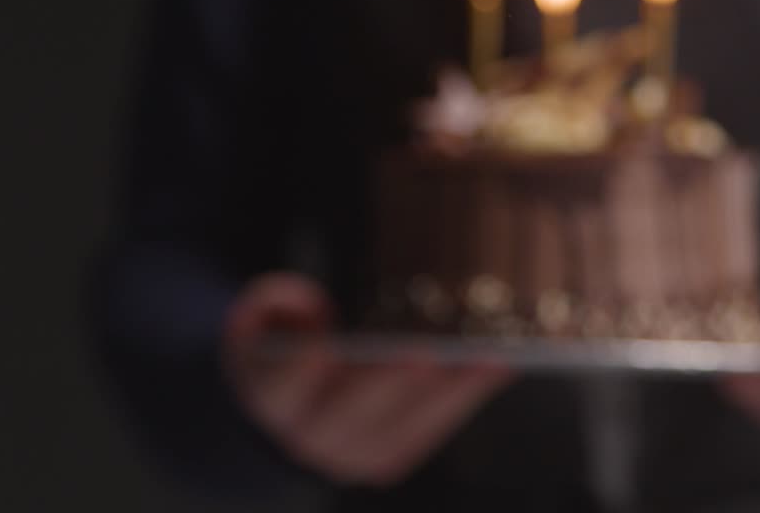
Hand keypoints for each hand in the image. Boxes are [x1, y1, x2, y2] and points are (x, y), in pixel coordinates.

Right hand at [223, 272, 510, 486]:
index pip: (282, 388)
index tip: (322, 349)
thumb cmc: (283, 345)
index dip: (300, 372)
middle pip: (350, 417)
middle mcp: (310, 437)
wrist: (290, 404)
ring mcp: (353, 455)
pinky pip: (432, 430)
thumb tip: (308, 304)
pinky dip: (467, 398)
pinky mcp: (391, 458)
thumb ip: (272, 302)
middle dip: (389, 387)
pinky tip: (499, 366)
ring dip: (449, 395)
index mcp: (271, 398)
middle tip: (425, 354)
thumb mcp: (260, 316)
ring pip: (403, 429)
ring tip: (488, 358)